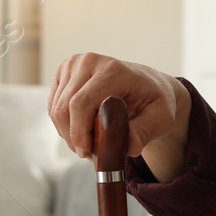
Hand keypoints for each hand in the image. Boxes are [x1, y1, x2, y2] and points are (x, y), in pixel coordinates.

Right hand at [47, 53, 190, 177]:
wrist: (149, 85)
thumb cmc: (155, 102)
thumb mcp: (161, 120)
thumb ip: (145, 132)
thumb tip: (130, 147)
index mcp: (113, 70)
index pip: (81, 103)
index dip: (79, 132)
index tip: (87, 152)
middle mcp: (89, 62)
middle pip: (64, 108)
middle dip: (74, 137)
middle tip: (90, 154)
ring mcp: (74, 64)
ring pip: (56, 110)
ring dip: (70, 133)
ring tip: (92, 142)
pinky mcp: (64, 72)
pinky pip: (53, 107)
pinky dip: (65, 124)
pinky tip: (84, 129)